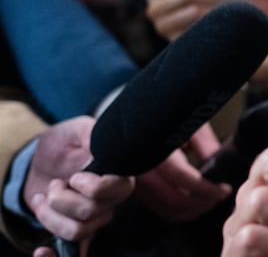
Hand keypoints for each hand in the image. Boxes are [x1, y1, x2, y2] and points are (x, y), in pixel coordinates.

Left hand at [23, 117, 135, 243]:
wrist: (44, 160)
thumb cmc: (64, 143)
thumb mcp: (77, 130)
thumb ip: (92, 133)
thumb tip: (102, 145)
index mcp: (118, 174)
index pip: (119, 189)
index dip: (94, 187)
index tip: (74, 176)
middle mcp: (111, 200)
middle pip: (92, 212)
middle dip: (62, 198)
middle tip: (55, 184)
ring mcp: (94, 217)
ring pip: (78, 230)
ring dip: (50, 215)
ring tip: (43, 199)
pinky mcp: (77, 229)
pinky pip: (75, 249)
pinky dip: (56, 254)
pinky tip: (42, 251)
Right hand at [133, 124, 230, 221]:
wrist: (138, 116)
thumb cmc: (166, 113)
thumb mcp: (188, 123)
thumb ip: (205, 145)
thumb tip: (221, 167)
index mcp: (152, 148)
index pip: (181, 177)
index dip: (207, 188)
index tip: (224, 189)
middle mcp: (139, 168)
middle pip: (174, 200)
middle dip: (202, 202)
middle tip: (220, 195)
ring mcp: (136, 181)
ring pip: (166, 209)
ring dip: (193, 210)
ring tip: (211, 199)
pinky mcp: (137, 189)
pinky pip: (160, 208)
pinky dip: (180, 211)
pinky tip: (195, 202)